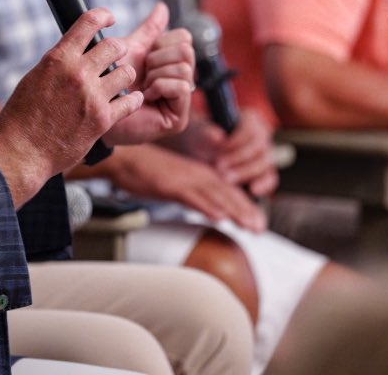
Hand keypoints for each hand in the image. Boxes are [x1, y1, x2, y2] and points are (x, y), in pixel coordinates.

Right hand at [0, 8, 143, 204]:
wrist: (21, 151)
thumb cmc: (22, 116)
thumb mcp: (35, 78)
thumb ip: (59, 63)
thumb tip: (74, 51)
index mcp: (58, 59)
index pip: (88, 23)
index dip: (103, 15)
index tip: (110, 17)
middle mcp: (77, 73)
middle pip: (114, 45)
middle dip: (117, 49)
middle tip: (116, 55)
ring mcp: (92, 96)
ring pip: (126, 72)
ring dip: (125, 74)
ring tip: (119, 81)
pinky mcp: (103, 119)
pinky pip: (130, 101)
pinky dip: (132, 99)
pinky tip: (131, 99)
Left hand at [104, 3, 193, 144]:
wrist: (95, 109)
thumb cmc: (109, 81)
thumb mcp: (132, 49)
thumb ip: (149, 30)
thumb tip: (162, 7)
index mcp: (171, 63)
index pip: (184, 38)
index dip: (162, 42)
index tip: (145, 56)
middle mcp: (181, 80)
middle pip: (186, 50)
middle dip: (158, 58)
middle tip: (143, 73)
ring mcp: (181, 100)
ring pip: (184, 67)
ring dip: (157, 74)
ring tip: (143, 86)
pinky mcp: (179, 117)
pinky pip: (181, 86)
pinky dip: (160, 87)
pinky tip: (145, 96)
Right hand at [112, 144, 265, 231]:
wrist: (127, 159)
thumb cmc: (149, 172)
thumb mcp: (178, 185)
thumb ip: (197, 195)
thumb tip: (214, 211)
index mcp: (201, 174)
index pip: (230, 192)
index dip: (246, 207)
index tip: (259, 223)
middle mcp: (198, 175)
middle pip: (228, 194)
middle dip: (246, 212)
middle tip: (260, 229)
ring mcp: (185, 180)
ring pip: (215, 196)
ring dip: (234, 211)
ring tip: (248, 225)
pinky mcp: (170, 185)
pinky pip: (191, 197)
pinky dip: (206, 206)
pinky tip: (218, 217)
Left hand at [173, 110, 278, 197]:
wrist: (199, 154)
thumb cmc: (200, 139)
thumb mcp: (199, 133)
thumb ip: (207, 134)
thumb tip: (218, 137)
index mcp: (249, 119)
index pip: (250, 129)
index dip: (236, 141)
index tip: (219, 151)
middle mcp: (261, 135)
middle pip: (259, 147)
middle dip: (239, 159)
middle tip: (219, 168)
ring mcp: (265, 154)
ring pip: (265, 163)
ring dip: (246, 172)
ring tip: (226, 179)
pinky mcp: (265, 172)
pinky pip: (270, 178)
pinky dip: (263, 185)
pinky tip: (252, 191)